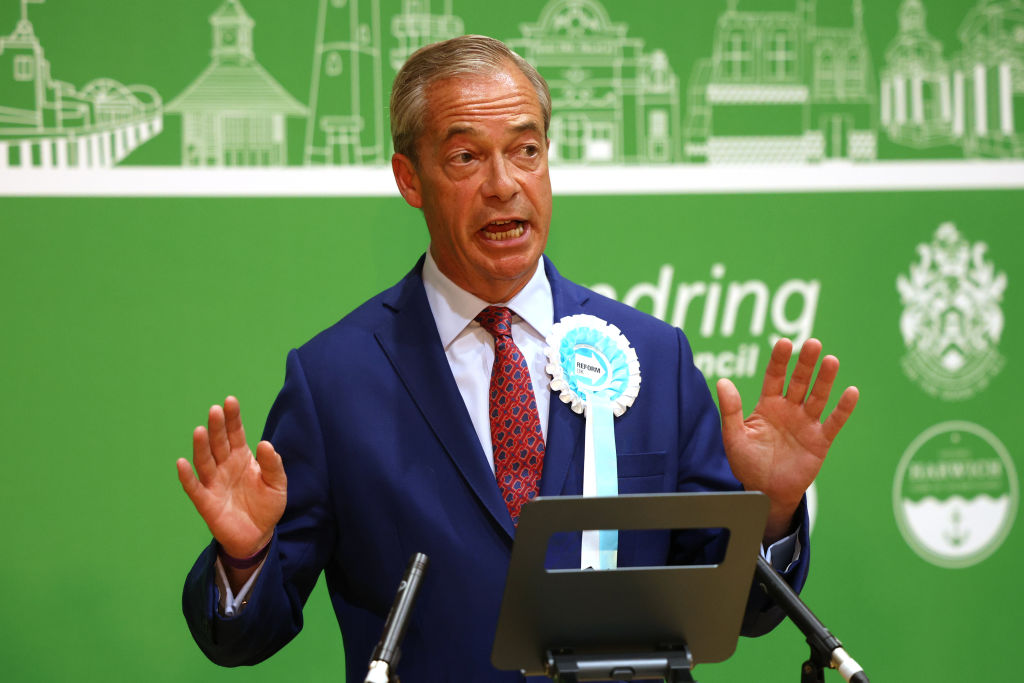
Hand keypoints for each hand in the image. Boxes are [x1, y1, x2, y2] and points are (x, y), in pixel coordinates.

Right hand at [176, 396, 286, 558]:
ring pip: (204, 461)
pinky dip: (187, 476)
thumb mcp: (277, 484)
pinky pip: (194, 487)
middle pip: (218, 443)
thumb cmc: (267, 505)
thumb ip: (272, 465)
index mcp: (241, 457)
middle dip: (216, 427)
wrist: (259, 535)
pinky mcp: (206, 502)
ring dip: (201, 446)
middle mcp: (224, 466)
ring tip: (200, 430)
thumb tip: (264, 444)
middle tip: (215, 410)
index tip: (230, 401)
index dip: (232, 418)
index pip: (235, 433)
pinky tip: (182, 463)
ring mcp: (214, 483)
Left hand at [716, 339, 857, 541]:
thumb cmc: (747, 463)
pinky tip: (851, 392)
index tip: (784, 343)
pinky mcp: (820, 440)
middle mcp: (789, 409)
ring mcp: (806, 423)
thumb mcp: (734, 437)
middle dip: (805, 363)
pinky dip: (843, 408)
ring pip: (818, 396)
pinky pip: (834, 422)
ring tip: (831, 360)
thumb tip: (723, 381)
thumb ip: (731, 410)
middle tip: (813, 343)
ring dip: (825, 379)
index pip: (774, 376)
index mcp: (768, 405)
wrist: (765, 492)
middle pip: (799, 381)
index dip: (780, 360)